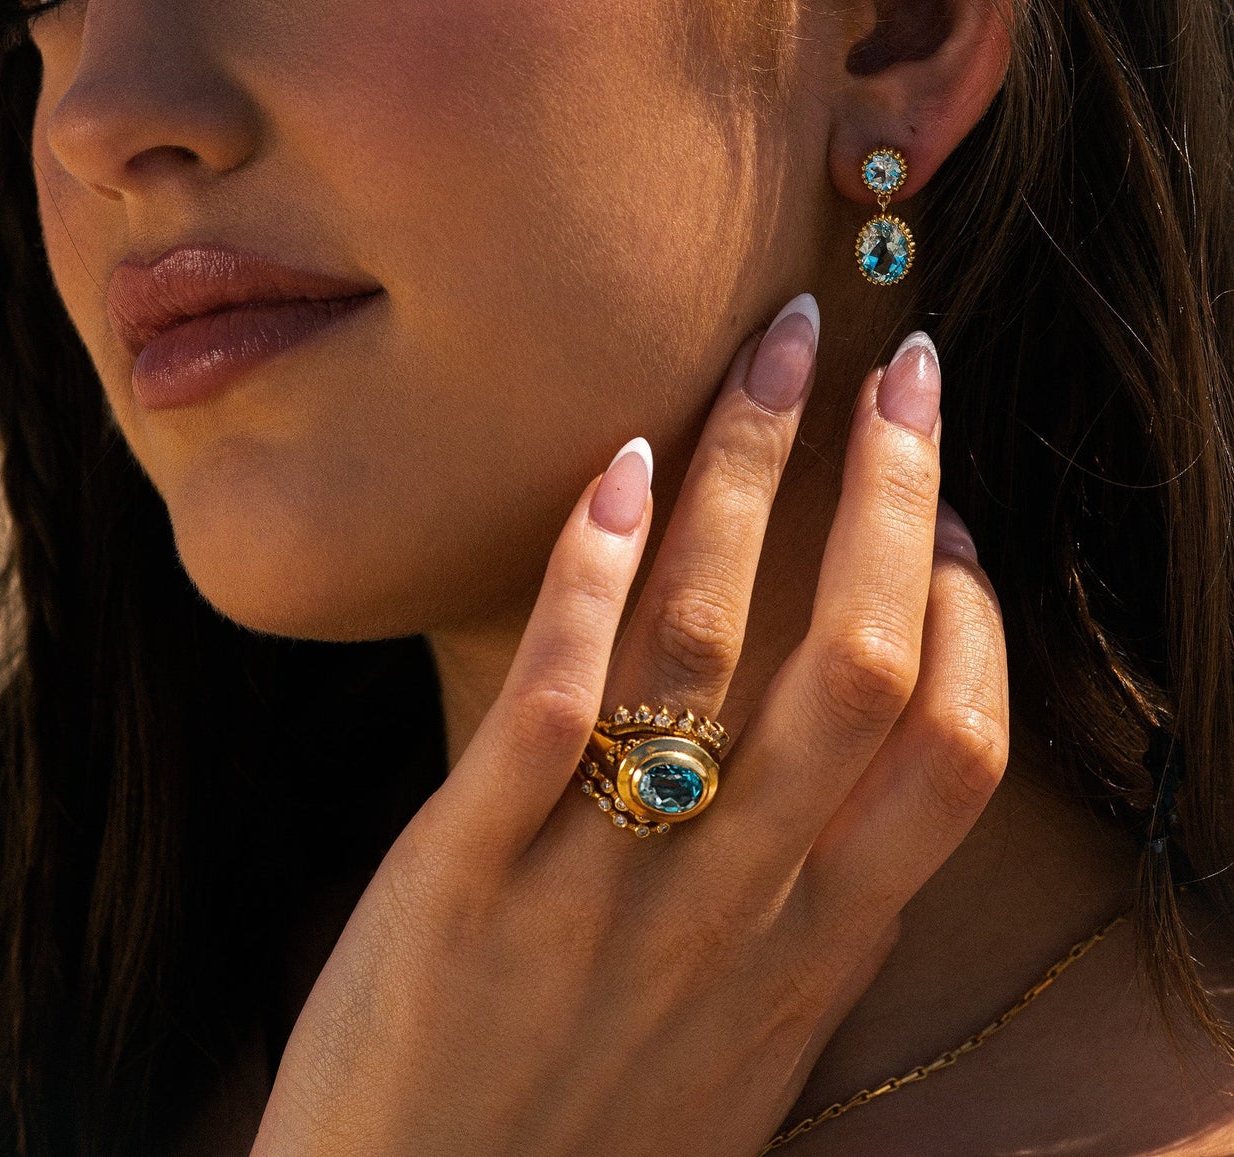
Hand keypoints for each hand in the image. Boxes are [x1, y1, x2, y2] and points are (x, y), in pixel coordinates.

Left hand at [252, 300, 1008, 1156]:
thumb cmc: (574, 1148)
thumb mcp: (730, 1057)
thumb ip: (791, 925)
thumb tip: (830, 781)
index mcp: (810, 960)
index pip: (953, 756)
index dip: (971, 614)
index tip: (942, 512)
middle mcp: (729, 916)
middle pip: (858, 662)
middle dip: (893, 491)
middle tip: (903, 365)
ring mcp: (598, 894)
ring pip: (709, 649)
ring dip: (751, 479)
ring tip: (773, 358)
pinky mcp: (464, 882)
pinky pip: (549, 704)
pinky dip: (590, 574)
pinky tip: (619, 469)